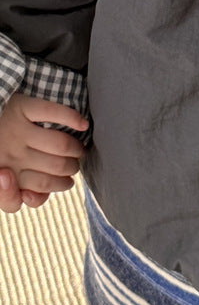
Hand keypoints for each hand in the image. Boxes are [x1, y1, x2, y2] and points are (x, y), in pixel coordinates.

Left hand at [0, 94, 88, 212]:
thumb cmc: (5, 152)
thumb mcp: (7, 182)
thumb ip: (18, 197)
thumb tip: (29, 195)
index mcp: (1, 175)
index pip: (22, 197)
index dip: (34, 198)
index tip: (29, 192)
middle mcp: (8, 153)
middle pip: (57, 168)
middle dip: (72, 168)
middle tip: (73, 165)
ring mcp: (15, 129)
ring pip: (62, 145)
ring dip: (77, 149)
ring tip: (78, 150)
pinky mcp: (21, 106)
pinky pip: (51, 111)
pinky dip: (72, 118)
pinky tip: (83, 125)